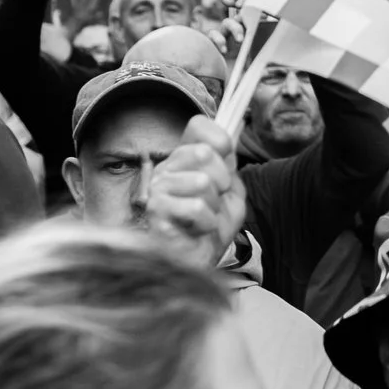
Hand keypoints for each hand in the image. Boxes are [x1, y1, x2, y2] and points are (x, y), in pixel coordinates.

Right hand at [144, 115, 246, 270]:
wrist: (199, 263)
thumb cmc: (211, 229)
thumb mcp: (232, 194)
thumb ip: (231, 166)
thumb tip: (229, 139)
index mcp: (184, 159)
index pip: (198, 126)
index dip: (219, 138)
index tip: (226, 158)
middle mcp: (167, 168)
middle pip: (205, 153)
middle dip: (222, 182)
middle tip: (214, 202)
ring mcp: (158, 188)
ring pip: (203, 182)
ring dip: (213, 207)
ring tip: (204, 219)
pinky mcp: (157, 210)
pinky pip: (196, 207)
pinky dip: (206, 223)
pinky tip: (196, 229)